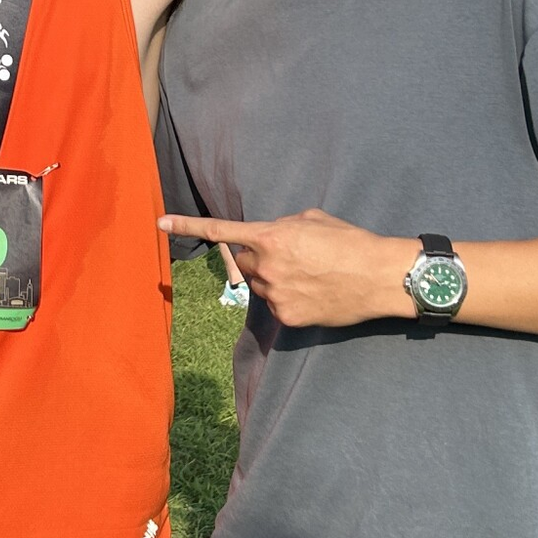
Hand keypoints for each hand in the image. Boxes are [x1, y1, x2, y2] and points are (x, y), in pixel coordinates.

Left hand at [161, 210, 413, 329]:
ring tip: (309, 274)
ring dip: (273, 278)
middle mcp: (267, 267)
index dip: (187, 225)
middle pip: (243, 262)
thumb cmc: (349, 241)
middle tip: (289, 256)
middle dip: (256, 258)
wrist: (378, 277)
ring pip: (259, 285)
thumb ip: (281, 226)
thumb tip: (268, 236)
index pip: (221, 231)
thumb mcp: (312, 219)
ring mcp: (275, 296)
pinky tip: (314, 292)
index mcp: (271, 237)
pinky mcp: (287, 318)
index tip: (160, 222)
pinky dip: (288, 298)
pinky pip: (276, 305)